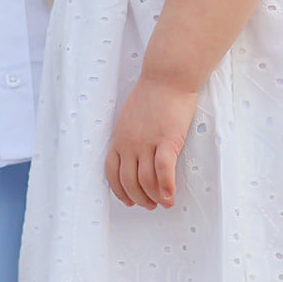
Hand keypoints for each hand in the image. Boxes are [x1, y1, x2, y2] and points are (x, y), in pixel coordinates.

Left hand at [104, 77, 198, 209]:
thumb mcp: (129, 117)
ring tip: (164, 203)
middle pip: (129, 182)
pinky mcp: (166, 140)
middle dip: (139, 199)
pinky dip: (166, 188)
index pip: (112, 173)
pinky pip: (163, 171)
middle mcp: (129, 143)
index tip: (128, 200)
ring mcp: (147, 142)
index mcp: (119, 138)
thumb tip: (135, 155)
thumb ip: (129, 137)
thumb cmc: (152, 94)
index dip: (120, 191)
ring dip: (155, 198)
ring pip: (146, 182)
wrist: (166, 76)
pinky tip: (171, 196)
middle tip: (150, 205)